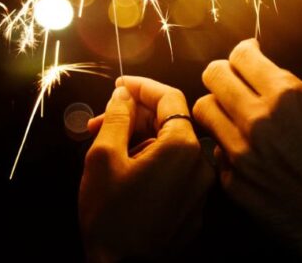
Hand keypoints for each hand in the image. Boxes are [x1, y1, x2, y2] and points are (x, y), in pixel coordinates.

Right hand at [79, 76, 213, 262]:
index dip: (141, 86)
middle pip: (170, 123)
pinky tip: (124, 170)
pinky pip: (175, 174)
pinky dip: (152, 163)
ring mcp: (200, 191)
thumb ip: (117, 117)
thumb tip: (124, 94)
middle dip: (134, 117)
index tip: (119, 85)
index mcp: (183, 148)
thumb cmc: (111, 215)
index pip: (168, 97)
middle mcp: (201, 166)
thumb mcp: (104, 156)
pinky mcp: (193, 210)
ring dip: (140, 141)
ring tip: (105, 148)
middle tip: (99, 122)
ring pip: (171, 149)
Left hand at [192, 39, 301, 262]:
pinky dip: (224, 148)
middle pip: (214, 75)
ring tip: (231, 116)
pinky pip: (214, 151)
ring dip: (216, 108)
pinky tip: (243, 154)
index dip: (243, 53)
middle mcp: (259, 120)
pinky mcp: (232, 183)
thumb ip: (291, 95)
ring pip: (203, 109)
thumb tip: (267, 77)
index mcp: (289, 97)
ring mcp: (241, 152)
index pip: (242, 55)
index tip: (247, 57)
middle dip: (222, 74)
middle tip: (232, 81)